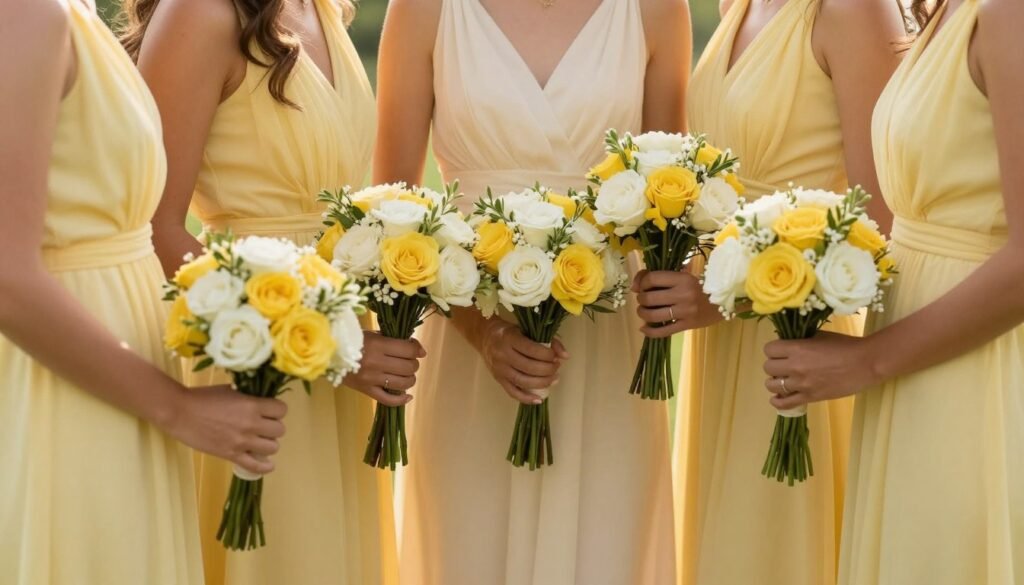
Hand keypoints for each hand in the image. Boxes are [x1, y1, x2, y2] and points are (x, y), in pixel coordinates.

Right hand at [164, 384, 287, 475]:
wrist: (180, 412)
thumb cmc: (202, 397)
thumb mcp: (230, 390)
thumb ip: (247, 397)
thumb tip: (258, 400)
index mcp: (252, 405)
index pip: (281, 410)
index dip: (277, 411)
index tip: (270, 411)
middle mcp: (251, 424)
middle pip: (280, 430)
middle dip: (273, 428)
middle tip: (263, 426)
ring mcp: (242, 441)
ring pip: (273, 448)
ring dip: (268, 444)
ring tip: (259, 441)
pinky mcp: (231, 455)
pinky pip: (256, 466)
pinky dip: (264, 466)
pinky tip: (267, 464)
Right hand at [343, 331, 425, 406]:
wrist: (327, 353)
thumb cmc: (351, 339)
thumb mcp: (372, 334)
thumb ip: (392, 339)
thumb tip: (416, 348)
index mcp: (377, 345)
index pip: (408, 350)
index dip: (417, 349)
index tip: (417, 350)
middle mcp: (376, 362)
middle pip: (408, 367)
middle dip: (413, 364)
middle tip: (409, 361)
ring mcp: (371, 379)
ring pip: (403, 383)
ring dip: (410, 379)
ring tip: (406, 375)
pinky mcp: (365, 390)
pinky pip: (388, 400)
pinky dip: (401, 400)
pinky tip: (407, 396)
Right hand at [478, 319, 568, 404]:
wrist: (485, 337)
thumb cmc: (510, 332)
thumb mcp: (527, 329)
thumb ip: (549, 340)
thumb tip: (565, 356)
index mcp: (509, 338)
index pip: (532, 350)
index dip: (547, 355)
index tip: (556, 357)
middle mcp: (503, 354)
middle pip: (529, 367)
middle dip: (547, 370)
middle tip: (556, 368)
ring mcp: (499, 369)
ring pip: (522, 381)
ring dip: (542, 383)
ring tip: (554, 379)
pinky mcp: (498, 379)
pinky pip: (513, 392)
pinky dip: (526, 398)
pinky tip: (539, 399)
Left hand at [632, 269, 722, 337]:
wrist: (726, 300)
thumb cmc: (702, 285)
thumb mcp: (684, 275)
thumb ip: (661, 277)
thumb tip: (634, 286)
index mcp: (682, 278)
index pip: (652, 279)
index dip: (642, 283)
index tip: (643, 287)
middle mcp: (682, 294)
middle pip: (649, 298)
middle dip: (640, 300)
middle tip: (643, 300)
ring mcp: (685, 312)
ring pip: (652, 315)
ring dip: (642, 314)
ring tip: (643, 312)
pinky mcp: (687, 325)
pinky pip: (663, 331)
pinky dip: (649, 332)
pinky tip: (644, 329)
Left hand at [762, 332, 882, 409]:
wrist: (865, 363)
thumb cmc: (844, 346)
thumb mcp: (818, 336)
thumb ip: (799, 340)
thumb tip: (786, 344)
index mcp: (797, 348)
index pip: (769, 349)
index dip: (773, 349)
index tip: (780, 351)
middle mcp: (795, 366)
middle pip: (768, 367)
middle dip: (774, 365)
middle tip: (784, 365)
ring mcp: (801, 384)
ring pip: (772, 385)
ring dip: (775, 382)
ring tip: (785, 380)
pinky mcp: (809, 397)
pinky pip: (784, 404)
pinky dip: (778, 401)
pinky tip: (779, 396)